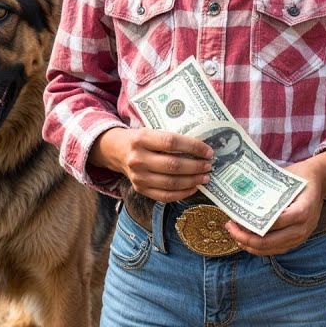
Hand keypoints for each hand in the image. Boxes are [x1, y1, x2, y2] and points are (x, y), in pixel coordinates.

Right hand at [91, 127, 211, 202]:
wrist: (116, 151)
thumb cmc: (140, 139)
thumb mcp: (150, 130)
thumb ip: (170, 138)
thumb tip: (201, 148)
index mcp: (141, 138)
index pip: (172, 142)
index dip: (193, 147)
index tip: (208, 151)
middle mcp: (138, 158)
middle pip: (173, 165)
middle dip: (195, 167)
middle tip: (208, 166)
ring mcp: (138, 177)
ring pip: (171, 183)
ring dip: (192, 181)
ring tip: (205, 177)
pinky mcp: (140, 189)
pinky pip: (165, 196)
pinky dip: (182, 194)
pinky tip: (193, 188)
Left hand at [224, 160, 325, 256]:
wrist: (319, 182)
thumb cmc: (300, 177)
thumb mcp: (286, 177)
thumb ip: (268, 189)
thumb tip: (240, 194)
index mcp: (301, 210)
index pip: (273, 223)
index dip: (252, 224)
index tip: (236, 218)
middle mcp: (302, 228)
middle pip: (269, 241)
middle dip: (245, 238)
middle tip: (230, 227)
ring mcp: (300, 237)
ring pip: (270, 250)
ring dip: (250, 245)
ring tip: (235, 234)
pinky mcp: (297, 241)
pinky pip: (275, 250)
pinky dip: (259, 248)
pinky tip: (246, 240)